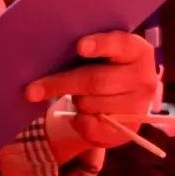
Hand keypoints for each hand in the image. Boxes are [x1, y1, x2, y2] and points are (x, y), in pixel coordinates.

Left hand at [33, 31, 160, 163]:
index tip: (79, 46)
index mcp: (138, 51)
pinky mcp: (127, 130)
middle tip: (31, 90)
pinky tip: (76, 115)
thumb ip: (85, 49)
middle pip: (97, 81)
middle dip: (62, 83)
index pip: (121, 45)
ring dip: (74, 100)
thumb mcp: (103, 53)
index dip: (100, 45)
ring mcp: (138, 106)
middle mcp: (144, 78)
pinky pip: (90, 126)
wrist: (124, 98)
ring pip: (90, 104)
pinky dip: (77, 121)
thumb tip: (48, 54)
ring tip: (74, 95)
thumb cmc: (105, 67)